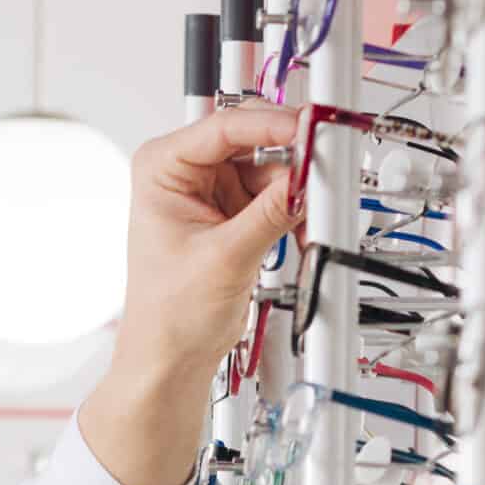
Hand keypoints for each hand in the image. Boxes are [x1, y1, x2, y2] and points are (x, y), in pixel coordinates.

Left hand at [113, 104, 301, 374]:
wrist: (171, 359)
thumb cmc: (168, 317)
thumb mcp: (226, 258)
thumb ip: (272, 212)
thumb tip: (310, 175)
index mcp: (161, 169)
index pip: (225, 126)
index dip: (273, 125)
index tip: (313, 130)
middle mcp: (184, 173)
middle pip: (255, 142)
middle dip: (291, 164)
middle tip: (323, 176)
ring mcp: (212, 192)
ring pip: (273, 169)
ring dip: (297, 193)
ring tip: (311, 220)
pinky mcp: (234, 213)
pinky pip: (276, 196)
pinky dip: (294, 210)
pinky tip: (304, 229)